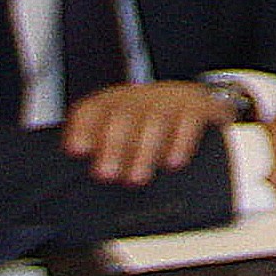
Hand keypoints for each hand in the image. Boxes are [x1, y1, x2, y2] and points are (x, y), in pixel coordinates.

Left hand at [60, 78, 232, 187]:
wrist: (193, 104)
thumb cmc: (147, 129)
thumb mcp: (122, 134)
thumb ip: (101, 153)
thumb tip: (79, 178)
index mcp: (112, 103)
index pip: (92, 110)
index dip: (83, 129)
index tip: (76, 150)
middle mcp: (140, 97)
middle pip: (124, 116)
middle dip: (114, 147)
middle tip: (106, 174)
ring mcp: (171, 99)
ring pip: (155, 120)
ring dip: (145, 151)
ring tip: (137, 178)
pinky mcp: (199, 105)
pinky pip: (190, 120)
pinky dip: (181, 143)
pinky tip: (174, 162)